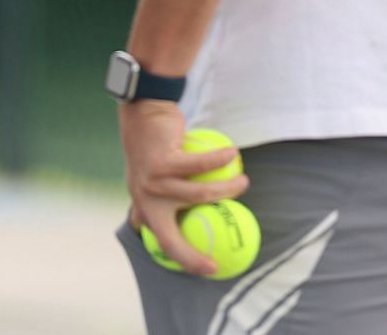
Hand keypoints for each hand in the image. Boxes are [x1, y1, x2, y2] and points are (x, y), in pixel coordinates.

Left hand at [119, 100, 247, 275]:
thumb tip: (182, 219)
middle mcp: (145, 200)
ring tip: (244, 182)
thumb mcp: (151, 177)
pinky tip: (234, 153)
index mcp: (146, 208)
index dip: (187, 261)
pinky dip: (220, 159)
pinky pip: (199, 164)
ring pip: (197, 195)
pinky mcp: (162, 162)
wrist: (142, 117)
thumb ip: (159, 198)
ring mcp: (151, 183)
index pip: (165, 244)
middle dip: (195, 252)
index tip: (213, 268)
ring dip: (227, 188)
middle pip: (173, 236)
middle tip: (228, 248)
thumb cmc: (154, 148)